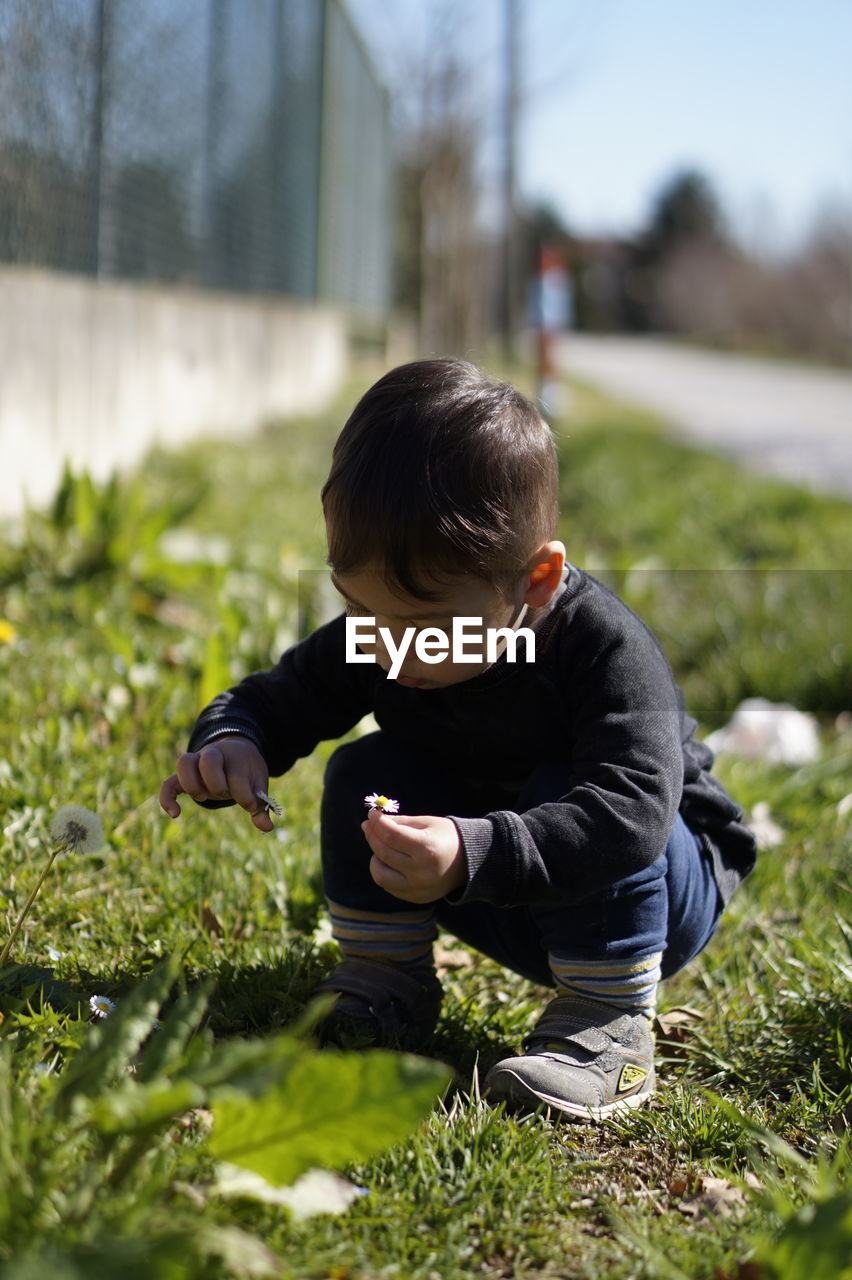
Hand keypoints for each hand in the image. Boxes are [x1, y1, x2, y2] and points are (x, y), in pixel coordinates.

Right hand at [159, 736, 273, 831]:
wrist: (235, 750)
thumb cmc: (247, 771)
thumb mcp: (258, 783)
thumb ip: (260, 804)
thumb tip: (267, 827)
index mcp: (236, 756)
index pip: (236, 775)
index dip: (244, 795)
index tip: (250, 806)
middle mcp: (214, 754)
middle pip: (209, 759)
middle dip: (217, 782)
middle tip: (223, 794)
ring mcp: (196, 763)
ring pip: (184, 762)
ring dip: (192, 783)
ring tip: (202, 797)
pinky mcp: (184, 776)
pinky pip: (168, 783)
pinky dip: (167, 798)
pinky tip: (175, 814)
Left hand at [362, 809, 465, 903]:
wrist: (471, 862)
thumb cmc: (447, 836)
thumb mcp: (426, 823)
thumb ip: (399, 823)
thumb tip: (370, 822)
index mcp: (426, 848)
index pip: (391, 835)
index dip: (377, 823)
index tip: (371, 814)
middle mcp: (421, 871)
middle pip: (383, 853)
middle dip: (373, 836)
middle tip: (369, 825)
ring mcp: (418, 888)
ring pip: (380, 874)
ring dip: (375, 857)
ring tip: (383, 847)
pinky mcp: (416, 897)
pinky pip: (389, 885)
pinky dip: (385, 871)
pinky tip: (391, 860)